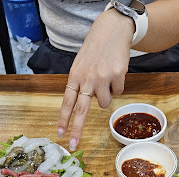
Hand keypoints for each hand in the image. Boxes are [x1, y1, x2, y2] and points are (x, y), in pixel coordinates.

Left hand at [57, 9, 134, 150]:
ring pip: (104, 103)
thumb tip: (82, 108)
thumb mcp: (81, 65)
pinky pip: (118, 92)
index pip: (67, 102)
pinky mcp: (117, 76)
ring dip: (107, 95)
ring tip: (106, 78)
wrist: (112, 30)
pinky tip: (115, 72)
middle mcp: (87, 79)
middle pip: (81, 111)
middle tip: (73, 144)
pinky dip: (118, 86)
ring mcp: (102, 78)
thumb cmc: (95, 50)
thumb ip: (80, 84)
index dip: (63, 119)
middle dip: (76, 130)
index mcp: (75, 76)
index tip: (59, 134)